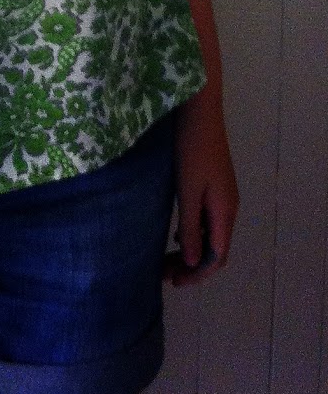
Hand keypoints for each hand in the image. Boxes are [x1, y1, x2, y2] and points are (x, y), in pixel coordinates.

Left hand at [163, 85, 239, 287]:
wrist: (200, 112)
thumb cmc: (191, 150)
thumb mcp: (187, 191)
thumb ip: (191, 226)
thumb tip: (192, 261)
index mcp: (225, 212)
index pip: (217, 257)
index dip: (197, 274)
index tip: (173, 282)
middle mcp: (228, 207)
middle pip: (215, 248)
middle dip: (192, 265)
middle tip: (165, 273)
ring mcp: (223, 195)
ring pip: (211, 234)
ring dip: (192, 249)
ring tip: (167, 258)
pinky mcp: (214, 185)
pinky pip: (207, 219)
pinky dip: (193, 232)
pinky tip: (177, 232)